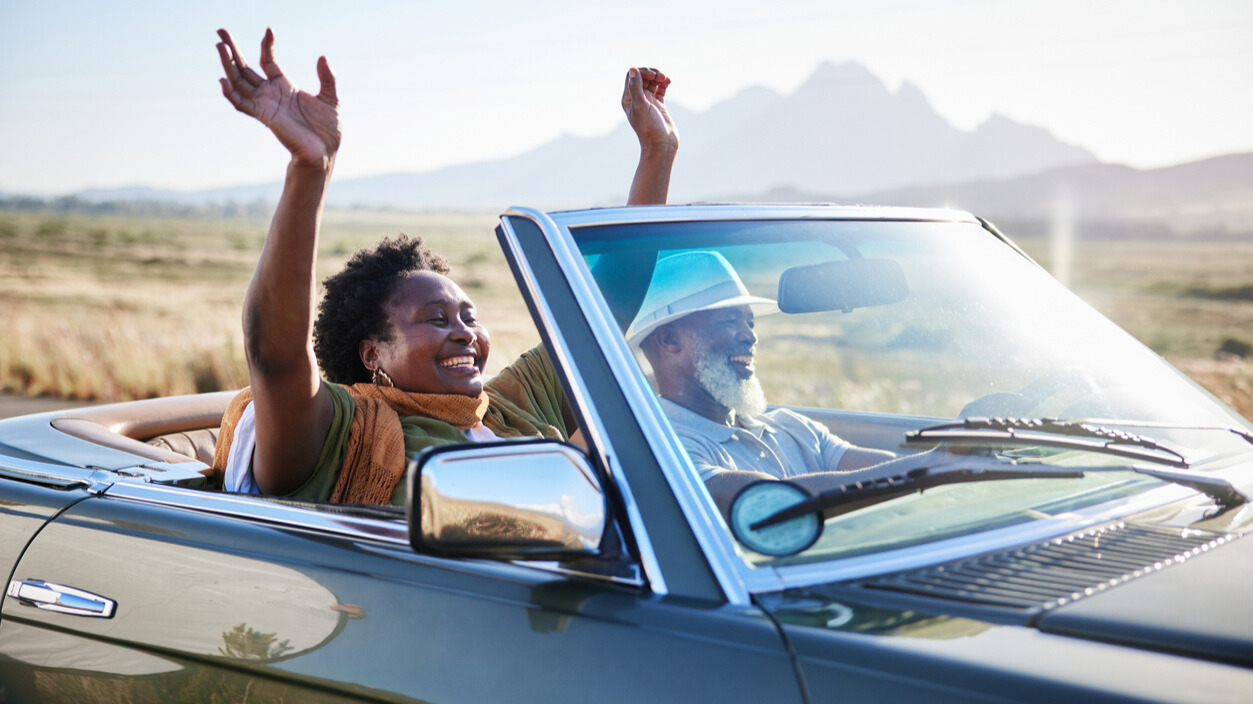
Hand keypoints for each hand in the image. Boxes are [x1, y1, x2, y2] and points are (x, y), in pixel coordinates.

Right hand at [216, 28, 340, 167]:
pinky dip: (231, 93)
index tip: (269, 31)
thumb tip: (323, 57)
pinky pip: (242, 104)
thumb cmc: (327, 128)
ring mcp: (265, 104)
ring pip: (239, 82)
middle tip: (220, 31)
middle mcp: (270, 94)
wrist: (325, 151)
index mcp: (284, 86)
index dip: (266, 46)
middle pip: (245, 68)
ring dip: (228, 65)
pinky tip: (223, 80)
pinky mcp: (264, 117)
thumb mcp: (331, 97)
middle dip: (232, 50)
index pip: (267, 61)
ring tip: (220, 47)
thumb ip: (327, 77)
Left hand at [622, 67, 677, 152]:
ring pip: (652, 81)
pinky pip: (660, 89)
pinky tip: (668, 82)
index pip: (631, 76)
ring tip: (666, 79)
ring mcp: (648, 101)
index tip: (652, 76)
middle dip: (652, 73)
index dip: (642, 71)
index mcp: (628, 99)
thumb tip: (632, 69)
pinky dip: (664, 83)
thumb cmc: (649, 128)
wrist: (662, 145)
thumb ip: (635, 87)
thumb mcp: (640, 106)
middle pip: (642, 76)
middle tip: (660, 77)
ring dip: (659, 77)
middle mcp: (637, 98)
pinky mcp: (658, 105)